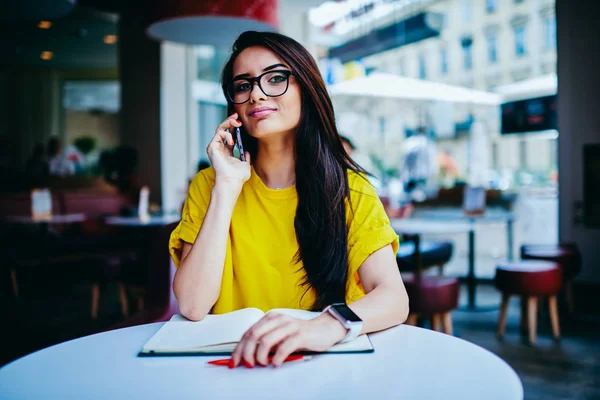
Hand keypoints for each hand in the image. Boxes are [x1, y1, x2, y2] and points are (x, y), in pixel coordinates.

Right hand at [206, 113, 250, 191]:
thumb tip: (247, 149)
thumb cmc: (238, 176)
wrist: (232, 181)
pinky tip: (232, 140)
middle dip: (230, 120)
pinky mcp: (212, 147)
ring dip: (229, 123)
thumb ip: (245, 155)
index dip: (234, 126)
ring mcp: (215, 147)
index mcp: (227, 151)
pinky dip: (226, 134)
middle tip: (237, 116)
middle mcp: (220, 148)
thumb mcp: (245, 163)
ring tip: (237, 123)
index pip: (229, 134)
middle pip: (223, 129)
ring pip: (220, 129)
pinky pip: (218, 134)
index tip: (240, 120)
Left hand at [231, 312, 347, 367]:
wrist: (324, 329)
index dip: (239, 348)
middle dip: (246, 353)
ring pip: (266, 341)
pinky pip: (284, 347)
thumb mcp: (279, 334)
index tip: (234, 362)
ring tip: (262, 364)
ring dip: (260, 356)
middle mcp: (278, 319)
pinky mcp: (300, 335)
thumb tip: (246, 355)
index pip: (248, 332)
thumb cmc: (299, 334)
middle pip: (254, 335)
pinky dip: (276, 358)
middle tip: (247, 365)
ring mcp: (289, 326)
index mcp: (270, 318)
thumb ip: (265, 340)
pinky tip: (275, 363)